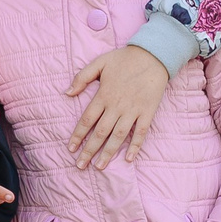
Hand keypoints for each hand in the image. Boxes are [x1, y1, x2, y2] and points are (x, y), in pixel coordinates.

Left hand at [67, 45, 170, 168]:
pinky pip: (141, 132)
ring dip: (108, 153)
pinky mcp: (148, 112)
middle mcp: (117, 106)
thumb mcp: (99, 62)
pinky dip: (135, 146)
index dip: (77, 136)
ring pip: (118, 136)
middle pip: (100, 133)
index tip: (70, 149)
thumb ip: (81, 77)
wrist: (154, 55)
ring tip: (99, 167)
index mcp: (103, 95)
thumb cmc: (124, 59)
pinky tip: (128, 159)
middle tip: (80, 166)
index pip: (86, 120)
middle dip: (89, 150)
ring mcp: (133, 110)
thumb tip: (66, 93)